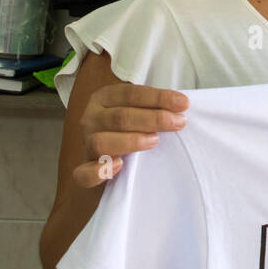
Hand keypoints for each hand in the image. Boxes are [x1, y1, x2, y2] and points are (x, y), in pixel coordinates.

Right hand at [75, 83, 189, 188]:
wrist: (111, 166)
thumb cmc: (132, 131)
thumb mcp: (140, 112)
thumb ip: (154, 108)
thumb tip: (182, 106)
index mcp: (105, 98)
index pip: (131, 94)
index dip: (158, 98)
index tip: (183, 104)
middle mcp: (92, 118)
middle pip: (120, 117)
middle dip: (153, 118)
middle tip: (178, 123)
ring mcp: (86, 145)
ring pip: (102, 141)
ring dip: (130, 141)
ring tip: (154, 141)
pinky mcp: (83, 172)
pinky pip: (84, 174)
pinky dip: (98, 171)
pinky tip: (119, 165)